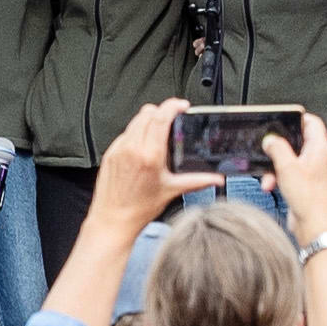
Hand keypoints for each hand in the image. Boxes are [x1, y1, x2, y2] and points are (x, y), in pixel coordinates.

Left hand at [88, 100, 187, 233]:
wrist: (113, 219)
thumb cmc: (139, 208)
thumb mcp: (172, 190)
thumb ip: (198, 181)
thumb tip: (216, 178)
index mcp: (149, 155)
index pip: (160, 118)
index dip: (172, 106)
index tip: (181, 106)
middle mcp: (131, 148)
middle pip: (147, 114)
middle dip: (162, 111)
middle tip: (174, 118)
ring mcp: (118, 149)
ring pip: (135, 121)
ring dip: (149, 119)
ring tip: (161, 130)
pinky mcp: (110, 153)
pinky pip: (125, 133)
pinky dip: (137, 132)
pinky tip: (145, 145)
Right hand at [262, 116, 326, 238]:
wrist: (312, 223)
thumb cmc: (308, 197)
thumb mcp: (287, 167)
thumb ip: (277, 147)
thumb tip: (270, 139)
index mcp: (320, 148)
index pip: (312, 122)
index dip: (297, 117)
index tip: (281, 119)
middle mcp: (318, 157)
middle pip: (297, 140)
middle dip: (278, 147)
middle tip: (268, 147)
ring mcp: (312, 169)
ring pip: (289, 157)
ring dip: (274, 165)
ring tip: (268, 174)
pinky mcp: (304, 181)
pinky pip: (287, 171)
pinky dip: (277, 176)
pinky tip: (270, 184)